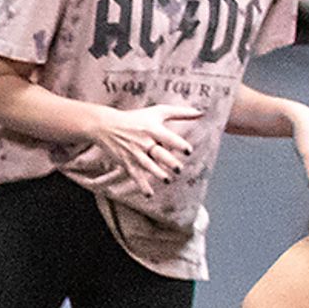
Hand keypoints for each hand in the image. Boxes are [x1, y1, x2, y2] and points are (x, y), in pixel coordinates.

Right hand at [81, 102, 200, 202]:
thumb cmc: (136, 118)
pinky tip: (149, 195)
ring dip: (157, 174)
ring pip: (147, 165)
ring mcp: (134, 153)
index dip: (178, 144)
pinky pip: (135, 175)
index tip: (188, 150)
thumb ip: (180, 113)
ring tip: (167, 180)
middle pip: (158, 153)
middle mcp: (143, 141)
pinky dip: (141, 185)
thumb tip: (202, 112)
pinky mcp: (127, 162)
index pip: (167, 137)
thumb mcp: (158, 112)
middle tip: (179, 169)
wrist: (106, 125)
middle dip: (168, 162)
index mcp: (152, 129)